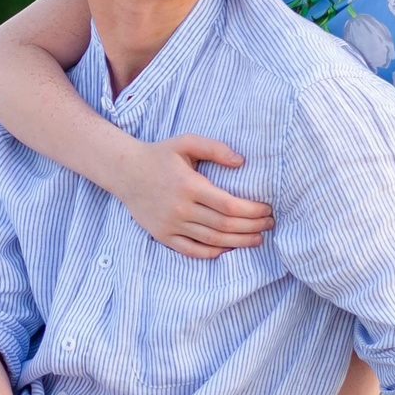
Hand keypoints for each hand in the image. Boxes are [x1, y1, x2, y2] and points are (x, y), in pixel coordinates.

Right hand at [119, 135, 271, 258]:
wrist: (124, 171)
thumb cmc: (160, 155)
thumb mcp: (186, 142)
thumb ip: (215, 148)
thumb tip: (241, 162)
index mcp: (189, 185)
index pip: (230, 205)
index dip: (253, 211)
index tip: (268, 209)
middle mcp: (180, 208)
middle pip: (225, 225)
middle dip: (253, 227)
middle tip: (270, 224)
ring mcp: (171, 225)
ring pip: (212, 240)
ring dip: (239, 242)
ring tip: (258, 239)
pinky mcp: (162, 235)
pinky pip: (191, 251)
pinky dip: (212, 252)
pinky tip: (228, 248)